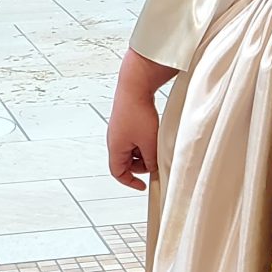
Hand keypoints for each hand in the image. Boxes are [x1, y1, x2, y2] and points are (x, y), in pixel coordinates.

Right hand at [107, 48, 170, 189]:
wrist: (135, 86)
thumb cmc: (137, 112)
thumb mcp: (148, 143)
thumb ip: (151, 160)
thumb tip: (153, 169)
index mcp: (115, 148)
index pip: (118, 172)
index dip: (130, 181)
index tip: (142, 185)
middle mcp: (115, 139)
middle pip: (127, 161)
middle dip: (142, 164)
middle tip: (155, 160)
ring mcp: (120, 130)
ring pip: (133, 149)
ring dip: (145, 151)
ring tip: (156, 143)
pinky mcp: (127, 121)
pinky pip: (135, 137)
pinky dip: (145, 140)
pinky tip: (155, 133)